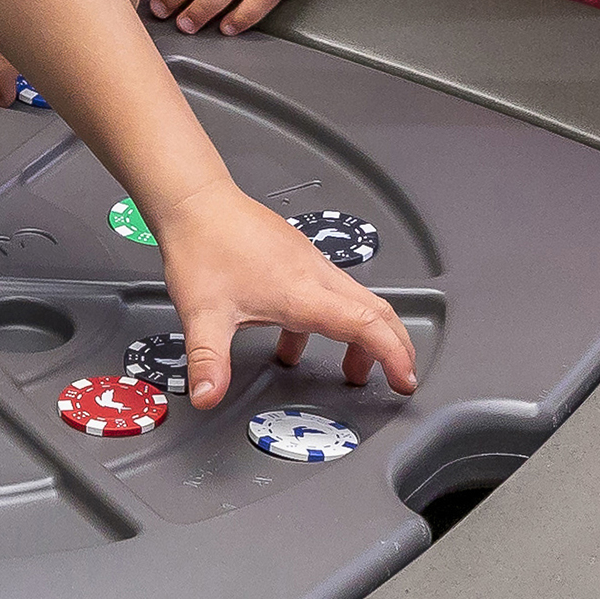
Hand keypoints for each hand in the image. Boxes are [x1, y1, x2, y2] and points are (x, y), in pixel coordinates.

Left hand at [149, 183, 417, 408]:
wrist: (195, 202)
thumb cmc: (203, 247)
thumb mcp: (203, 313)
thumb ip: (209, 360)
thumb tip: (208, 396)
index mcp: (304, 292)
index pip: (367, 325)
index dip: (394, 354)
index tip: (404, 379)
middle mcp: (315, 275)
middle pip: (376, 311)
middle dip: (395, 347)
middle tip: (398, 376)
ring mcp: (308, 264)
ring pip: (354, 302)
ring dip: (362, 337)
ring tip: (351, 369)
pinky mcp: (296, 259)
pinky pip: (328, 294)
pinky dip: (328, 322)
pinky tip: (294, 341)